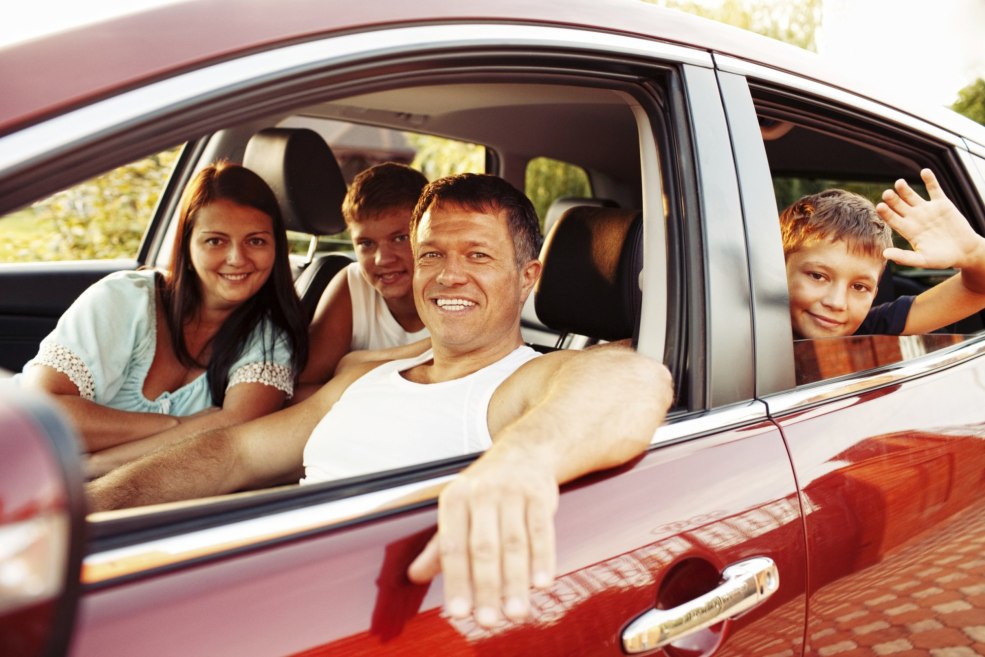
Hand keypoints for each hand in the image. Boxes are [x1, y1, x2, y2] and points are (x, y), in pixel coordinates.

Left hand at [406, 451, 558, 627]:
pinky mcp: (540, 495)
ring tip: (515, 613)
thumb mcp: (457, 509)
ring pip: (514, 544)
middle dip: (486, 587)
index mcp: (455, 499)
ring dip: (516, 582)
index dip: (455, 581)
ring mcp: (513, 493)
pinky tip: (542, 584)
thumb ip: (439, 546)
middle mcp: (481, 493)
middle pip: (483, 548)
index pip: (452, 547)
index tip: (458, 613)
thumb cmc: (486, 488)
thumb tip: (414, 576)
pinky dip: (543, 559)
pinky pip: (541, 532)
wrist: (525, 450)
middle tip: (487, 621)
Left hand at [877, 168, 984, 270]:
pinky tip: (924, 171)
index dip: (886, 213)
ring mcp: (927, 209)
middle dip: (893, 199)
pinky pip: (934, 189)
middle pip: (899, 206)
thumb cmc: (942, 259)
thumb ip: (905, 257)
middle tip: (887, 194)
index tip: (880, 206)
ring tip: (899, 183)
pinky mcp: (942, 203)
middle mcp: (914, 218)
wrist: (964, 251)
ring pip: (912, 196)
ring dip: (905, 189)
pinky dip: (930, 180)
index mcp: (908, 230)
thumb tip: (885, 255)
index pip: (893, 219)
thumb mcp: (923, 260)